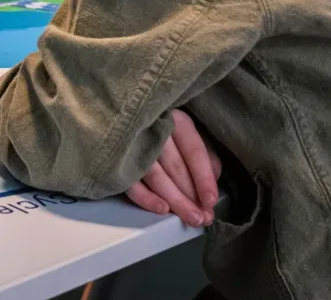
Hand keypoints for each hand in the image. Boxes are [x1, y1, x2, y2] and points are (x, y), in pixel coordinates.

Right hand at [124, 108, 222, 227]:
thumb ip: (204, 153)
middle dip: (191, 195)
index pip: (193, 151)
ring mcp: (133, 144)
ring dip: (174, 201)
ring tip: (189, 218)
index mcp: (175, 119)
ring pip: (156, 177)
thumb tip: (212, 178)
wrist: (125, 111)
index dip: (204, 178)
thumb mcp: (188, 132)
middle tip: (202, 218)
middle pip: (175, 167)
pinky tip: (162, 209)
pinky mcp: (117, 159)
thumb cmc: (166, 127)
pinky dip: (146, 198)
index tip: (211, 201)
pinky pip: (131, 184)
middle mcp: (154, 129)